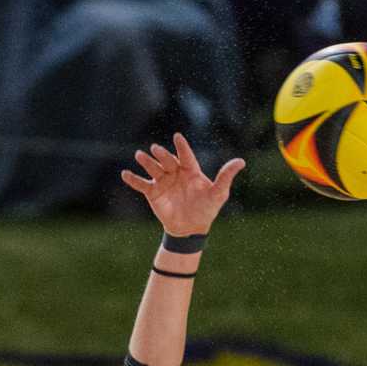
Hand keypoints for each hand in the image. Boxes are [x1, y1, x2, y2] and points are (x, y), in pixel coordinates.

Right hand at [120, 132, 244, 236]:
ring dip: (146, 162)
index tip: (178, 137)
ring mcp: (163, 182)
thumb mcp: (218, 193)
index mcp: (191, 170)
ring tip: (140, 155)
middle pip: (167, 160)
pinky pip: (141, 184)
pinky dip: (133, 179)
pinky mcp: (153, 193)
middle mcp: (176, 173)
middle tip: (156, 149)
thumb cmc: (206, 209)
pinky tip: (124, 173)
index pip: (186, 155)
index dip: (182, 147)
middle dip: (162, 155)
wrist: (190, 228)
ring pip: (153, 169)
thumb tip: (241, 161)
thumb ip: (226, 176)